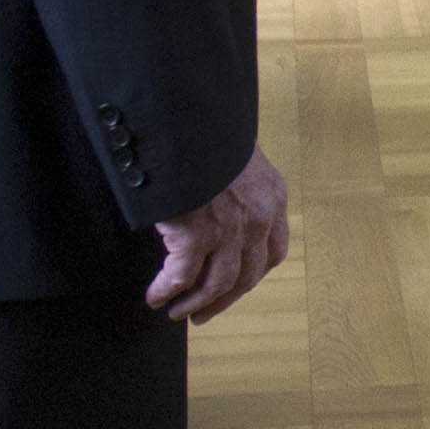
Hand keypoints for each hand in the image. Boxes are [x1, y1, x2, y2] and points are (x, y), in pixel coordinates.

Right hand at [151, 146, 289, 322]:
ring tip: (177, 312)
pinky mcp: (196, 235)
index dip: (253, 274)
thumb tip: (218, 200)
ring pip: (218, 284)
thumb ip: (236, 182)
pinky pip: (181, 277)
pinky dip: (167, 291)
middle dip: (223, 300)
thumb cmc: (205, 129)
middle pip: (247, 276)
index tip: (236, 287)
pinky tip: (156, 296)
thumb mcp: (236, 154)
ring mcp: (229, 230)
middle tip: (202, 313)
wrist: (184, 115)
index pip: (274, 250)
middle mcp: (258, 218)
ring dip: (196, 303)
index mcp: (272, 197)